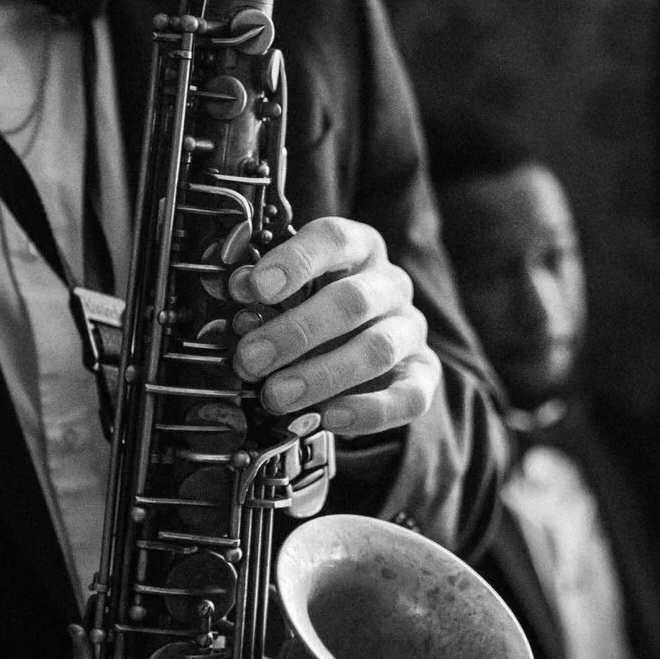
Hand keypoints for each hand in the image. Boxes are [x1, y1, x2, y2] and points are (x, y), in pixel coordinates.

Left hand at [231, 217, 439, 433]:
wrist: (357, 354)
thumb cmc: (314, 312)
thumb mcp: (286, 294)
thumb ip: (262, 294)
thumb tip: (236, 292)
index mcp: (358, 249)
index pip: (334, 239)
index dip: (296, 261)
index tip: (257, 287)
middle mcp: (389, 285)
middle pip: (353, 300)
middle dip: (296, 332)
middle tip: (251, 359)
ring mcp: (410, 329)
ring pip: (378, 348)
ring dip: (323, 375)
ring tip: (277, 396)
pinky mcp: (423, 373)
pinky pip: (410, 395)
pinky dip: (369, 410)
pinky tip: (330, 418)